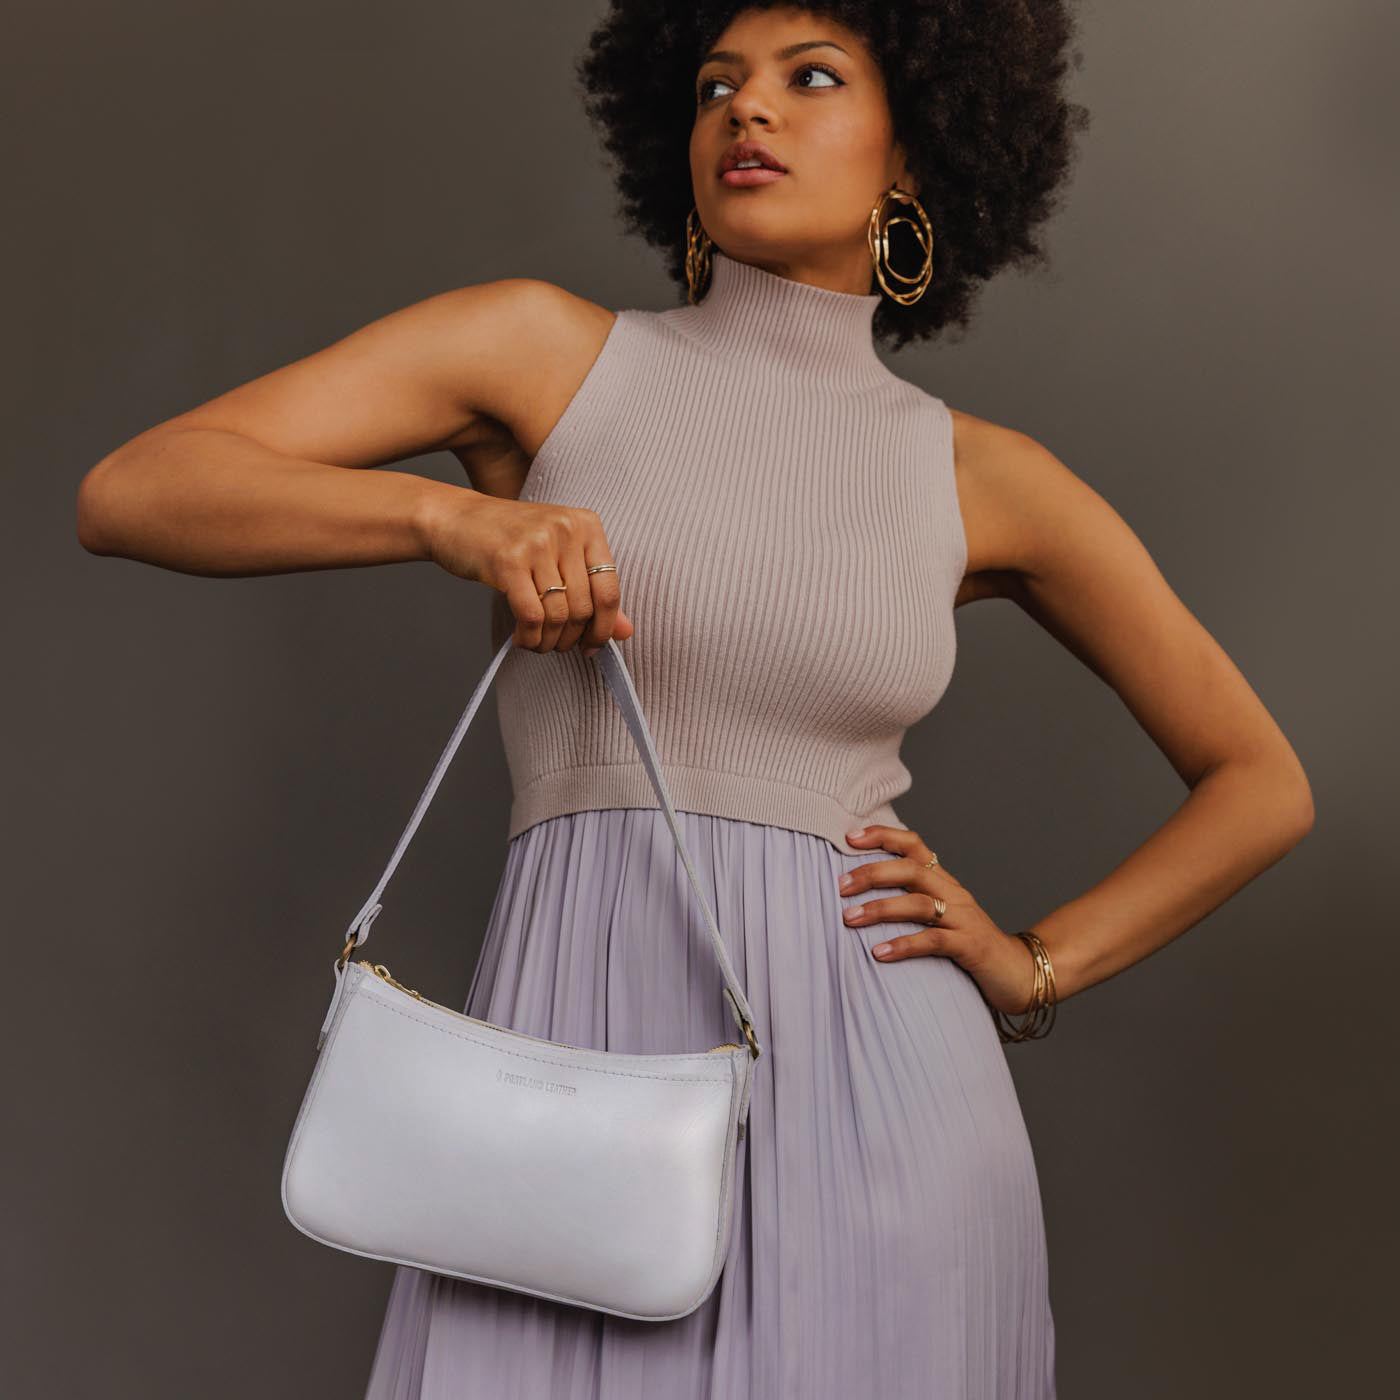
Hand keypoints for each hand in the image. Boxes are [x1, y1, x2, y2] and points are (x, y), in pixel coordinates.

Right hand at [420, 488, 634, 654]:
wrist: (454, 518)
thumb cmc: (509, 540)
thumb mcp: (558, 557)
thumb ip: (593, 592)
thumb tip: (627, 632)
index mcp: (586, 524)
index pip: (610, 589)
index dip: (605, 628)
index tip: (593, 646)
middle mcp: (565, 529)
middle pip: (584, 607)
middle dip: (571, 638)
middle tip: (558, 646)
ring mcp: (536, 543)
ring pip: (558, 615)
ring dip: (549, 641)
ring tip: (538, 643)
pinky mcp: (508, 561)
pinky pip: (532, 616)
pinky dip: (530, 638)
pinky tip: (523, 639)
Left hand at [839, 825, 1036, 1015]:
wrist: (1018, 974)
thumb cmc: (969, 946)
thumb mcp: (940, 917)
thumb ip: (910, 902)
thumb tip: (861, 895)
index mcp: (945, 881)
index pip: (914, 846)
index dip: (883, 836)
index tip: (849, 838)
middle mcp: (954, 893)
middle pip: (912, 869)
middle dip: (872, 873)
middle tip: (840, 885)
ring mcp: (964, 919)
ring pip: (919, 903)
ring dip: (880, 909)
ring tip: (849, 918)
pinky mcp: (970, 947)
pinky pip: (934, 941)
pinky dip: (904, 944)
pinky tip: (879, 953)